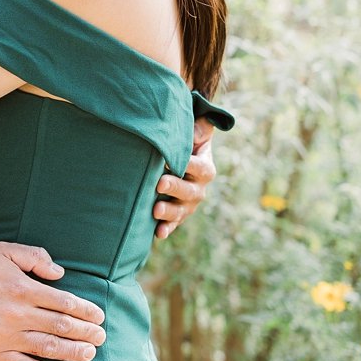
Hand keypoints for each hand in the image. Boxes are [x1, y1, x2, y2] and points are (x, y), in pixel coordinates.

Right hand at [0, 242, 105, 360]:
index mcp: (23, 289)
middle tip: (101, 337)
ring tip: (89, 354)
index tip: (99, 316)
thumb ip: (34, 257)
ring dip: (73, 352)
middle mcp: (18, 315)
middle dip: (86, 333)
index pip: (65, 302)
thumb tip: (60, 273)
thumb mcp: (3, 251)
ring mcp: (5, 337)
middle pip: (61, 326)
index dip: (86, 311)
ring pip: (48, 348)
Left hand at [154, 118, 215, 240]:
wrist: (181, 160)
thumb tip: (198, 127)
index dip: (189, 164)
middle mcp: (199, 188)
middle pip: (190, 191)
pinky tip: (158, 234)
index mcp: (205, 168)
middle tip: (160, 183)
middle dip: (175, 188)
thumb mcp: (195, 133)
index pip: (199, 167)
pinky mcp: (177, 215)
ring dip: (169, 212)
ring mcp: (188, 204)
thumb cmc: (185, 142)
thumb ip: (199, 128)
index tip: (174, 161)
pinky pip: (173, 224)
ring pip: (181, 210)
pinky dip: (166, 229)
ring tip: (156, 210)